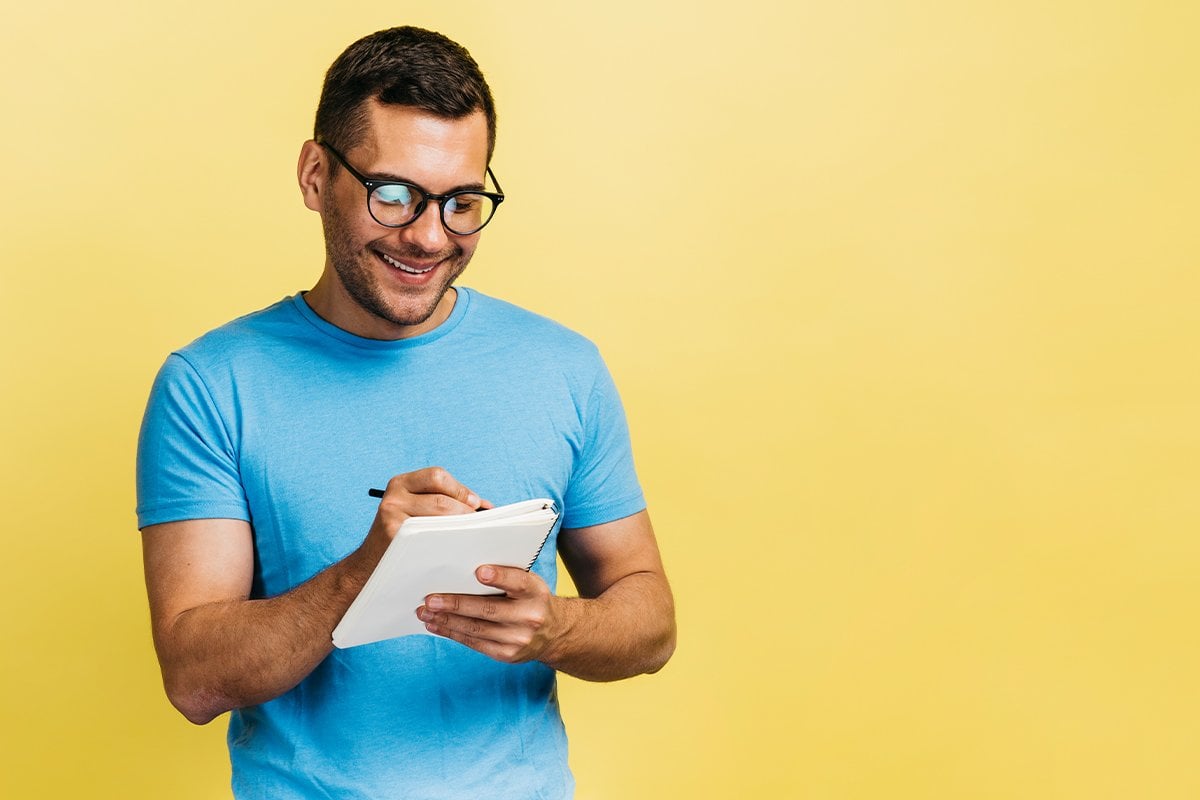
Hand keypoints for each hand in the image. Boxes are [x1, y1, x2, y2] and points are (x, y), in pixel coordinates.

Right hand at [362, 467, 491, 560]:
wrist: (370, 568)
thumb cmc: (405, 538)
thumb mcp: (418, 511)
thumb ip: (448, 502)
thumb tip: (486, 506)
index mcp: (401, 483)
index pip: (437, 476)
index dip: (460, 489)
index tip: (476, 505)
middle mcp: (393, 496)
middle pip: (440, 499)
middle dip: (464, 512)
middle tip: (479, 526)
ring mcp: (390, 516)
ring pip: (436, 518)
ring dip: (459, 528)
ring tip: (471, 538)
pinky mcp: (392, 537)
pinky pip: (428, 538)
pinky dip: (446, 543)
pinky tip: (455, 551)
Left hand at [417, 566, 564, 663]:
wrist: (555, 633)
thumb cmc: (532, 599)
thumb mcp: (529, 583)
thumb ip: (506, 576)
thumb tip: (465, 569)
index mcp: (535, 592)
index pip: (518, 582)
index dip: (499, 577)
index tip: (479, 571)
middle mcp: (530, 617)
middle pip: (488, 609)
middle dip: (456, 604)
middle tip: (431, 599)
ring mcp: (518, 639)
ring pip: (476, 629)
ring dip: (446, 620)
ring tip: (425, 612)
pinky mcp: (507, 655)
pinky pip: (474, 643)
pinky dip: (452, 633)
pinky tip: (436, 625)